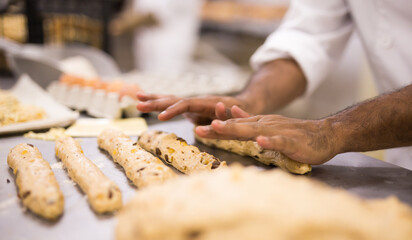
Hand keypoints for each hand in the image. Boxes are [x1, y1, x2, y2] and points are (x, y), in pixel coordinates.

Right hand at [137, 93, 249, 124]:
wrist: (241, 106)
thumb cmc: (239, 113)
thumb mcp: (236, 115)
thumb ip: (226, 114)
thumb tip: (220, 107)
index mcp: (205, 103)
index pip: (186, 105)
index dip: (173, 110)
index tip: (161, 117)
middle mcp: (195, 101)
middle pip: (173, 99)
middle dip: (156, 103)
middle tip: (139, 105)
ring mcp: (191, 103)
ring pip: (169, 99)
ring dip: (153, 100)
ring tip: (137, 99)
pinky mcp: (188, 108)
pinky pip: (171, 104)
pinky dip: (158, 102)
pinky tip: (145, 101)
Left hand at [195, 114, 337, 164]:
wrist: (324, 134)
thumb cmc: (295, 134)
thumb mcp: (269, 126)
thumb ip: (251, 122)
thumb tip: (232, 113)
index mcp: (259, 124)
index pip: (234, 126)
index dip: (216, 128)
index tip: (196, 128)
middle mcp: (265, 125)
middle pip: (239, 127)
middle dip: (218, 128)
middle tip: (199, 129)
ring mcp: (278, 132)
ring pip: (255, 130)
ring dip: (238, 129)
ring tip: (221, 128)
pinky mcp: (292, 142)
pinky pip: (280, 141)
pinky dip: (270, 141)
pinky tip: (261, 142)